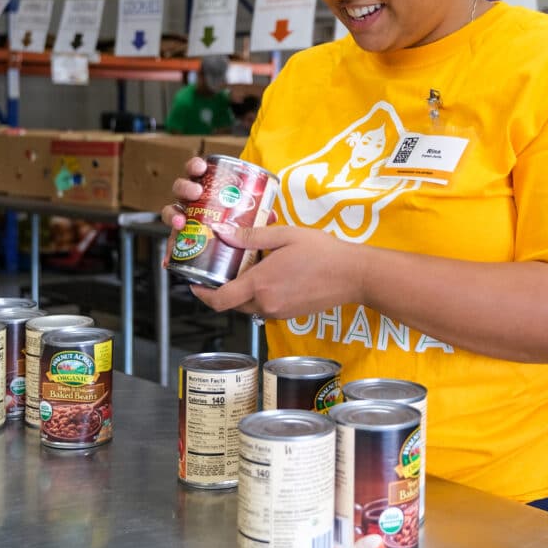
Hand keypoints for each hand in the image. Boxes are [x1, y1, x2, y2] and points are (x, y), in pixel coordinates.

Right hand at [160, 156, 277, 266]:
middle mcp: (191, 201)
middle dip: (185, 188)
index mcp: (205, 188)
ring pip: (171, 211)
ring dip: (173, 215)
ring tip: (181, 222)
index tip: (201, 167)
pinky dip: (169, 251)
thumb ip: (259, 215)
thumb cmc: (237, 222)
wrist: (233, 248)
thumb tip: (272, 216)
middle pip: (180, 189)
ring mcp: (184, 218)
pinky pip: (172, 243)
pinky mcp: (180, 238)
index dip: (195, 166)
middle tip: (195, 192)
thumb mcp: (249, 216)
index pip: (195, 171)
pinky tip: (170, 258)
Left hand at [191, 223, 364, 318]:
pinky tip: (269, 274)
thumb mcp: (284, 235)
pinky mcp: (290, 314)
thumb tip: (221, 232)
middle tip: (220, 267)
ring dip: (242, 291)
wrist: (354, 275)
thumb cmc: (322, 252)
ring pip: (247, 306)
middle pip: (231, 303)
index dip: (200, 293)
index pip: (218, 300)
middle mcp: (266, 304)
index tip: (193, 282)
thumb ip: (250, 237)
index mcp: (260, 285)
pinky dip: (259, 294)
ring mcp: (278, 312)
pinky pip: (264, 307)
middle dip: (221, 288)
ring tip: (247, 266)